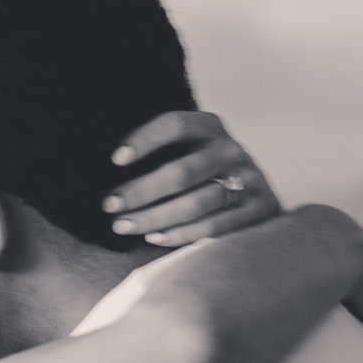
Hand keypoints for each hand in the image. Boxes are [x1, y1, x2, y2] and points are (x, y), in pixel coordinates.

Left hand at [103, 111, 280, 246]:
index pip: (175, 125)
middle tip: (109, 205)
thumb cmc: (204, 174)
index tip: (115, 159)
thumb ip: (160, 152)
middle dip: (141, 190)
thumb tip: (104, 168)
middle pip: (182, 171)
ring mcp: (249, 180)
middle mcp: (231, 150)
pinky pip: (215, 227)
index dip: (145, 140)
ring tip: (123, 226)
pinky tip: (154, 237)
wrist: (259, 197)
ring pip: (196, 203)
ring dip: (155, 217)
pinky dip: (182, 234)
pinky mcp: (258, 211)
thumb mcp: (189, 150)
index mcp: (210, 127)